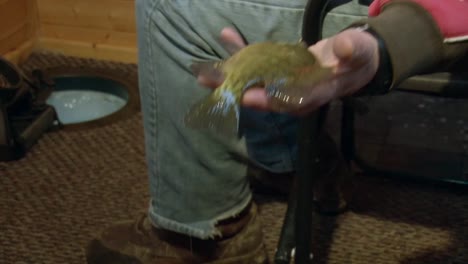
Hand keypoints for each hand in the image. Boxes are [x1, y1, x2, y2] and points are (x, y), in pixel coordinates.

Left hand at [198, 27, 379, 114]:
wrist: (353, 60)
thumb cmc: (358, 58)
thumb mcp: (359, 53)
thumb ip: (352, 52)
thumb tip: (342, 48)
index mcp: (314, 93)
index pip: (288, 101)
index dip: (266, 99)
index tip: (244, 95)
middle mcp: (294, 93)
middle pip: (262, 95)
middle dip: (233, 90)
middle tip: (207, 81)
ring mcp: (284, 84)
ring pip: (254, 82)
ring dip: (229, 76)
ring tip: (203, 70)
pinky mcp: (278, 72)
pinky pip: (257, 66)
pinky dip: (241, 54)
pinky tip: (226, 37)